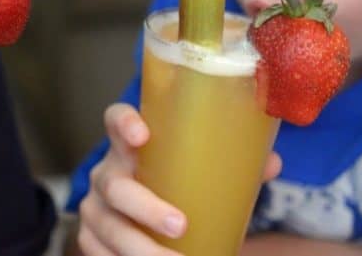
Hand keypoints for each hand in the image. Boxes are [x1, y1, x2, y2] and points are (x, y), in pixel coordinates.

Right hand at [76, 103, 281, 255]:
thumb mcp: (198, 170)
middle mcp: (106, 172)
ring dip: (140, 248)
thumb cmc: (175, 183)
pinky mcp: (90, 236)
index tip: (142, 134)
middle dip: (145, 207)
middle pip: (115, 185)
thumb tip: (271, 163)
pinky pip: (98, 253)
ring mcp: (95, 206)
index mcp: (129, 145)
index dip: (124, 123)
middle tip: (179, 224)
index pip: (115, 119)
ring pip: (108, 226)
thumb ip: (232, 163)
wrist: (146, 215)